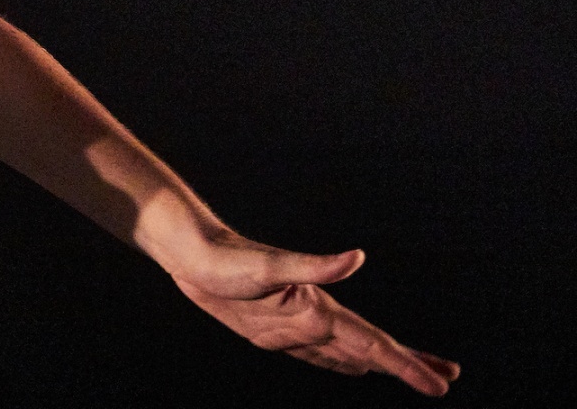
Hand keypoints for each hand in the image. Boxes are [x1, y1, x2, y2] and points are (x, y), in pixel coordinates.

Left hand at [173, 235, 459, 395]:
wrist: (189, 252)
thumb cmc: (225, 259)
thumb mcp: (269, 265)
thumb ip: (315, 266)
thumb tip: (358, 256)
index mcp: (320, 309)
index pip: (374, 345)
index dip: (407, 366)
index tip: (442, 385)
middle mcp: (314, 316)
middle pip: (370, 349)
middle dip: (407, 364)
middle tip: (447, 377)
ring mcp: (294, 322)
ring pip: (348, 352)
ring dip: (380, 363)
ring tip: (408, 370)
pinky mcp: (273, 327)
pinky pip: (316, 354)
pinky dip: (341, 363)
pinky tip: (350, 367)